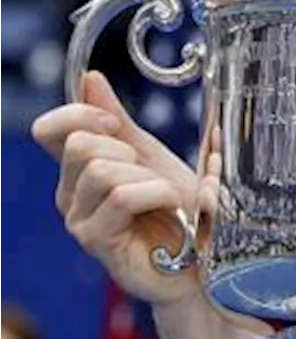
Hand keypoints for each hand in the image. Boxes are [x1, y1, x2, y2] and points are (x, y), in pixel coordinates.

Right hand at [31, 71, 202, 310]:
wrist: (203, 259)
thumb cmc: (180, 212)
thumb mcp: (152, 158)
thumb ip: (120, 124)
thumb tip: (90, 79)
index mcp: (80, 171)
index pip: (49, 130)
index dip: (80, 113)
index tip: (116, 124)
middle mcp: (71, 196)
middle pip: (80, 145)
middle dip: (127, 150)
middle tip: (153, 177)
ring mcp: (80, 221)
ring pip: (100, 171)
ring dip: (148, 177)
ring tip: (167, 198)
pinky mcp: (98, 243)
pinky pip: (120, 198)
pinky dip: (155, 194)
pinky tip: (170, 208)